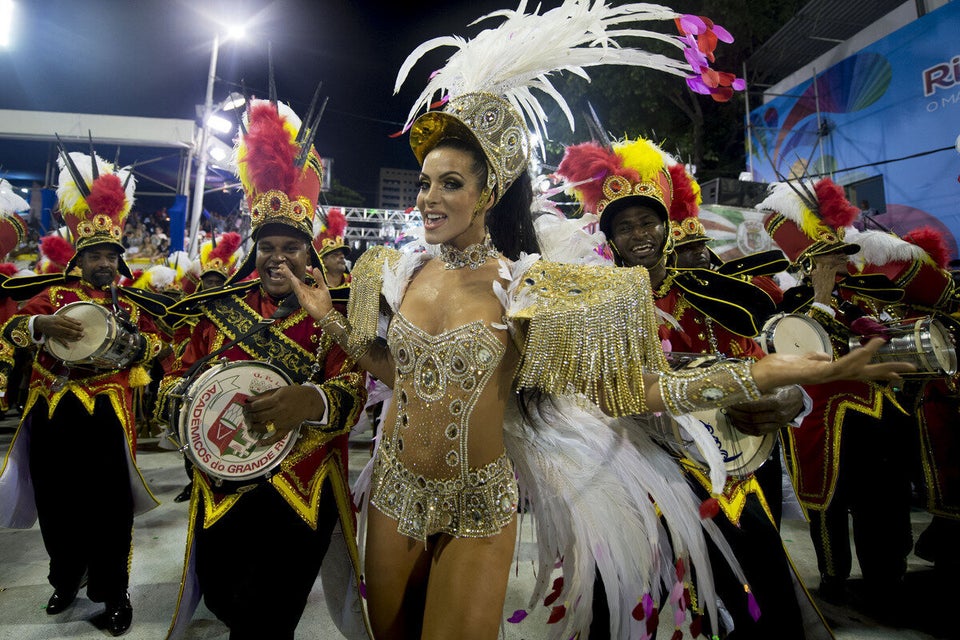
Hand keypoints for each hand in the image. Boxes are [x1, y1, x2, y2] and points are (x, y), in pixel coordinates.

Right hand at [35, 314, 84, 347]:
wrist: (40, 323)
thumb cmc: (52, 318)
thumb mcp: (60, 316)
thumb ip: (70, 319)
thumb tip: (80, 322)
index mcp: (59, 321)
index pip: (70, 325)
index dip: (76, 327)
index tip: (82, 328)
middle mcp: (57, 327)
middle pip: (68, 331)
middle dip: (76, 333)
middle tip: (83, 334)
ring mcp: (55, 332)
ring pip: (66, 336)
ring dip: (73, 338)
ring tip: (80, 338)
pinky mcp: (54, 336)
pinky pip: (59, 340)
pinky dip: (64, 344)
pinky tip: (69, 347)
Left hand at [242, 385, 325, 445]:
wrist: (310, 402)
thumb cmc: (293, 394)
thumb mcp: (278, 390)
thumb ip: (263, 395)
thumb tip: (248, 400)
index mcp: (277, 400)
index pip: (257, 405)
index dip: (248, 407)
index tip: (245, 407)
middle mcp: (279, 411)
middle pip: (259, 416)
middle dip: (249, 416)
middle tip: (246, 415)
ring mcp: (283, 422)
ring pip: (264, 427)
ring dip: (254, 426)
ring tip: (250, 423)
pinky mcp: (286, 429)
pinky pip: (276, 438)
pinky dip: (266, 442)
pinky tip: (258, 443)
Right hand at [278, 263, 333, 321]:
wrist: (327, 313)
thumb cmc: (324, 302)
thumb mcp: (323, 287)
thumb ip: (318, 278)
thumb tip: (314, 268)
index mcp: (305, 288)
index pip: (296, 279)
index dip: (290, 273)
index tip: (284, 266)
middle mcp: (301, 291)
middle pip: (292, 281)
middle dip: (287, 274)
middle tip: (280, 266)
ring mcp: (301, 296)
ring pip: (294, 285)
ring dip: (289, 278)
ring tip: (283, 270)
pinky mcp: (303, 301)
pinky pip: (298, 292)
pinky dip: (295, 286)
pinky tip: (292, 280)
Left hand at [725, 385, 803, 435]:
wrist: (798, 399)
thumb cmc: (784, 387)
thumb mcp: (774, 383)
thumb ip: (759, 385)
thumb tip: (737, 384)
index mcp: (777, 401)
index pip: (753, 406)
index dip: (739, 404)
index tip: (730, 400)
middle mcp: (778, 414)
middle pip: (752, 417)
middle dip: (736, 413)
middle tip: (727, 406)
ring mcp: (777, 424)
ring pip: (754, 426)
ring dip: (738, 421)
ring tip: (730, 414)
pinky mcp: (775, 429)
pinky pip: (757, 432)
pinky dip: (745, 429)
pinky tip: (737, 423)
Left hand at [751, 337, 912, 390]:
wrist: (763, 375)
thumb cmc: (779, 367)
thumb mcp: (801, 359)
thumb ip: (814, 358)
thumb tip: (825, 356)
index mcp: (829, 372)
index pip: (858, 372)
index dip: (878, 372)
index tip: (899, 374)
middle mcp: (831, 376)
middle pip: (864, 374)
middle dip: (887, 371)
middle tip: (911, 368)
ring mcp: (825, 376)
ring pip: (855, 368)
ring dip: (870, 356)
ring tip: (883, 344)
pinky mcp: (818, 374)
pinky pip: (840, 365)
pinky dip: (853, 358)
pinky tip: (864, 350)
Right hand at [809, 254, 844, 303]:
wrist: (822, 292)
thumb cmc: (818, 289)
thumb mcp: (813, 282)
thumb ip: (814, 276)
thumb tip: (814, 273)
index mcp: (814, 273)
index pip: (816, 267)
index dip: (818, 268)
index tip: (820, 270)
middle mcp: (819, 270)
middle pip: (821, 264)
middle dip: (823, 266)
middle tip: (825, 268)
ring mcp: (826, 271)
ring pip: (827, 265)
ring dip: (829, 267)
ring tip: (831, 267)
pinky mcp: (831, 272)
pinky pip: (835, 267)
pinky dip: (838, 266)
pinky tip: (840, 264)